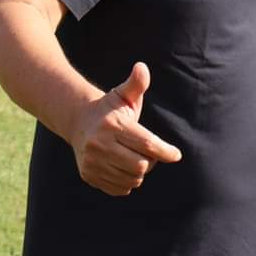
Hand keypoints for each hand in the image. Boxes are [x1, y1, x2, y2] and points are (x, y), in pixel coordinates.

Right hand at [71, 62, 181, 195]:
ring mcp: (92, 163)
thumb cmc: (110, 108)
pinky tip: (123, 167)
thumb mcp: (123, 94)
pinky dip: (128, 181)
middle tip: (149, 152)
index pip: (146, 144)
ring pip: (132, 179)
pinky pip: (120, 189)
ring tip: (135, 157)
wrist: (79, 122)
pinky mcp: (88, 176)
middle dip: (151, 161)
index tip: (176, 154)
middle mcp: (99, 145)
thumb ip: (136, 83)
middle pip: (141, 166)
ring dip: (140, 172)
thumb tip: (141, 67)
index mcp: (113, 125)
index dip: (165, 151)